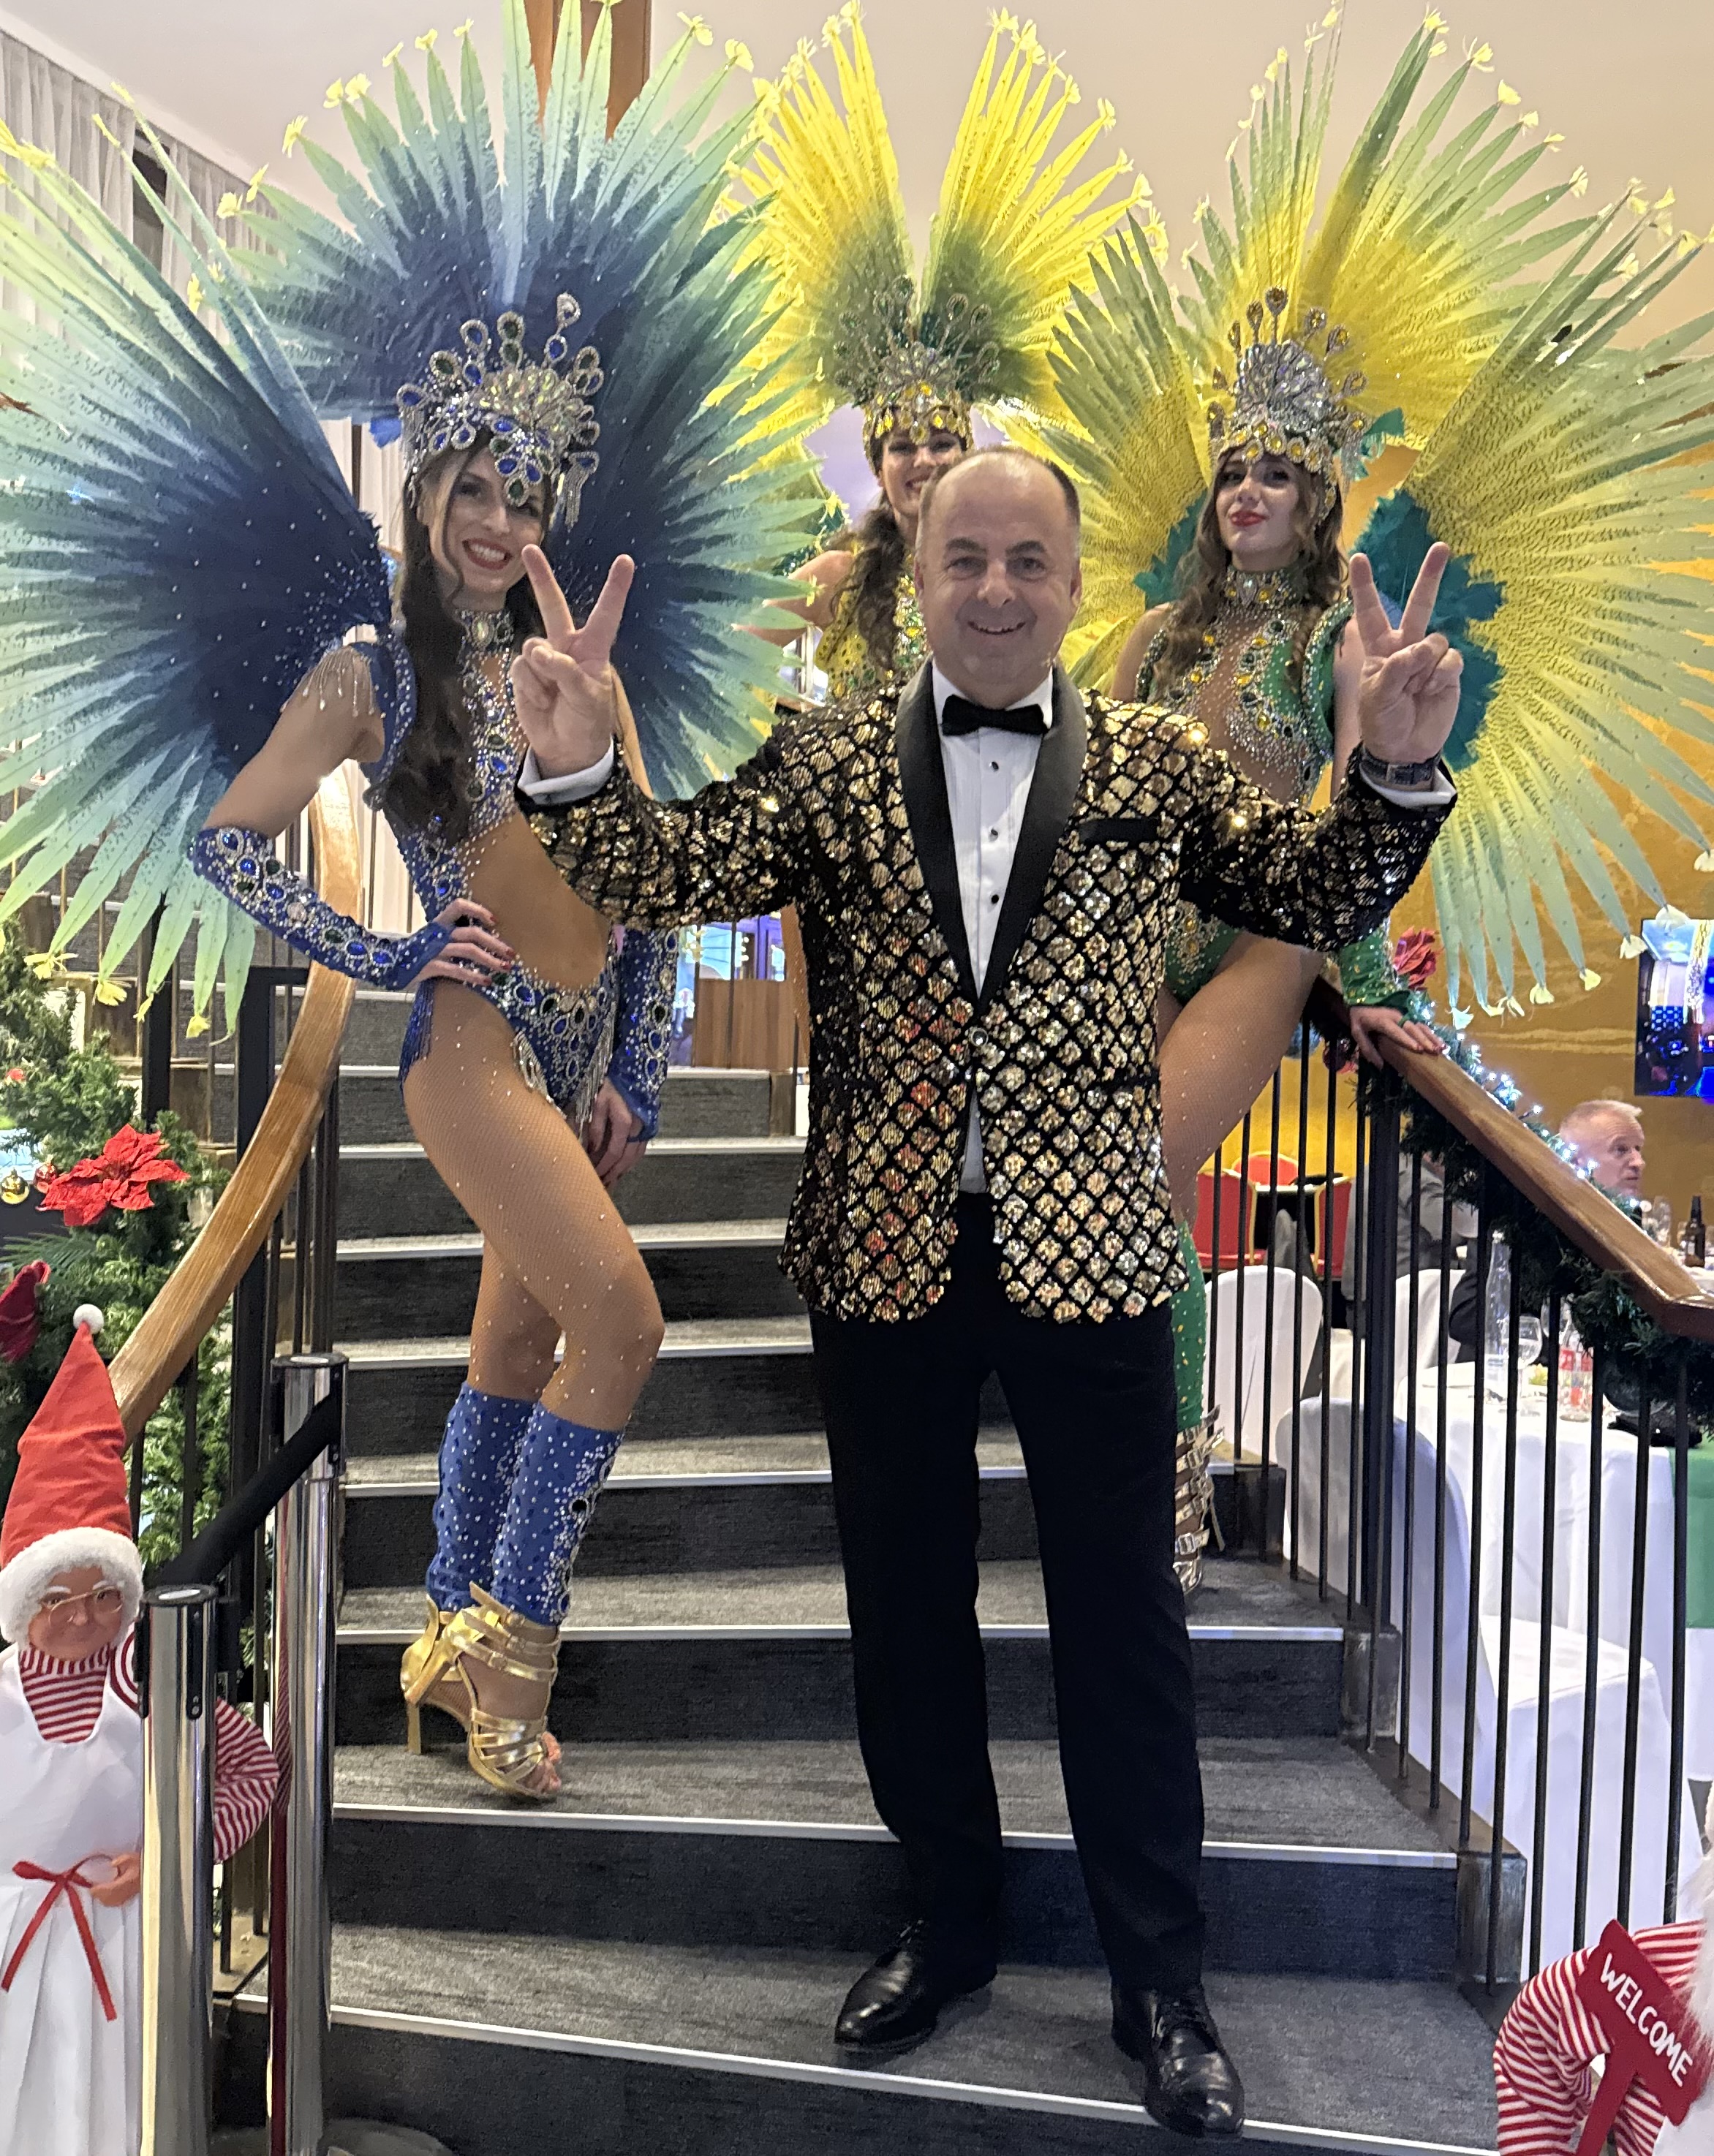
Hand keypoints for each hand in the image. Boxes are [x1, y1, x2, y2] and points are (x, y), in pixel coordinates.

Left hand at [88, 1852, 140, 1907]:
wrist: (151, 1872)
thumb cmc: (142, 1865)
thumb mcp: (132, 1857)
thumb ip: (122, 1860)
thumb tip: (112, 1863)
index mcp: (127, 1881)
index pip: (109, 1889)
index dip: (99, 1890)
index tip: (92, 1888)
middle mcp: (127, 1891)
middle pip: (109, 1898)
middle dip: (98, 1895)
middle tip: (92, 1890)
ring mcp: (128, 1896)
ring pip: (112, 1903)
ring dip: (102, 1899)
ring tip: (97, 1894)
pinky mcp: (129, 1898)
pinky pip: (116, 1904)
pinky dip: (109, 1902)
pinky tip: (106, 1899)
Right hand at [416, 899, 513, 985]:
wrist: (390, 966)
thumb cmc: (419, 953)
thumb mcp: (434, 939)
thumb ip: (454, 936)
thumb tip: (485, 942)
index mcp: (439, 923)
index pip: (459, 905)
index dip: (478, 910)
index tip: (494, 922)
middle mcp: (438, 934)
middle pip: (471, 932)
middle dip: (495, 942)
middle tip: (511, 954)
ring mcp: (434, 950)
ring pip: (468, 950)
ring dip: (490, 959)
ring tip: (505, 968)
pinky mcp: (430, 966)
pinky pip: (456, 970)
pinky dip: (474, 976)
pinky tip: (486, 981)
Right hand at [512, 546, 634, 778]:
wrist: (567, 750)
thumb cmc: (588, 722)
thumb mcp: (588, 699)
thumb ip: (566, 673)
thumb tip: (538, 653)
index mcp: (594, 649)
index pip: (606, 614)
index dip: (615, 589)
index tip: (625, 560)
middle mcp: (567, 647)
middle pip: (553, 607)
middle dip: (540, 578)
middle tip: (529, 550)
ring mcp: (543, 659)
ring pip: (533, 647)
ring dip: (541, 671)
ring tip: (552, 695)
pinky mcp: (523, 674)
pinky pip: (520, 669)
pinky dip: (529, 687)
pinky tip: (540, 701)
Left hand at [582, 1080, 645, 1187]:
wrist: (634, 1071)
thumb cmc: (613, 1084)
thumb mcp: (598, 1103)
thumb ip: (595, 1127)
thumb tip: (590, 1148)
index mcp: (625, 1122)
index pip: (614, 1152)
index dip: (604, 1166)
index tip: (594, 1174)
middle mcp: (638, 1128)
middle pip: (627, 1159)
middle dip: (614, 1173)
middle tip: (604, 1184)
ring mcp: (646, 1128)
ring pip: (636, 1156)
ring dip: (624, 1169)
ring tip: (612, 1179)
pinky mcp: (649, 1126)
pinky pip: (640, 1148)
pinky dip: (632, 1160)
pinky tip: (624, 1164)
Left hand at [1348, 545, 1461, 766]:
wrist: (1405, 750)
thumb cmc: (1382, 723)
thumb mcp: (1378, 695)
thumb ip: (1398, 668)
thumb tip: (1423, 650)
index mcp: (1379, 649)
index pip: (1369, 613)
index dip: (1364, 587)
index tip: (1358, 558)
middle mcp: (1406, 647)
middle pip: (1419, 606)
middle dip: (1430, 576)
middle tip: (1441, 547)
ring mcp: (1429, 657)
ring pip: (1436, 640)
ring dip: (1426, 666)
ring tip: (1416, 689)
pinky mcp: (1449, 671)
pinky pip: (1451, 660)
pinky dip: (1441, 675)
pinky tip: (1433, 691)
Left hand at [1349, 1004, 1446, 1066]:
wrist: (1361, 999)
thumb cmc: (1359, 1018)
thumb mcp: (1357, 1032)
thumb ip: (1367, 1048)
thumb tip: (1380, 1066)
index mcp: (1383, 1021)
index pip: (1397, 1032)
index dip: (1408, 1040)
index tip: (1418, 1049)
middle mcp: (1396, 1017)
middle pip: (1413, 1029)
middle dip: (1424, 1040)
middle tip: (1434, 1051)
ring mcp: (1403, 1015)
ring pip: (1420, 1026)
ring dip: (1431, 1037)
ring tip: (1442, 1047)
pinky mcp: (1407, 1015)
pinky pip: (1421, 1025)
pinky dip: (1430, 1033)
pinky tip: (1439, 1041)